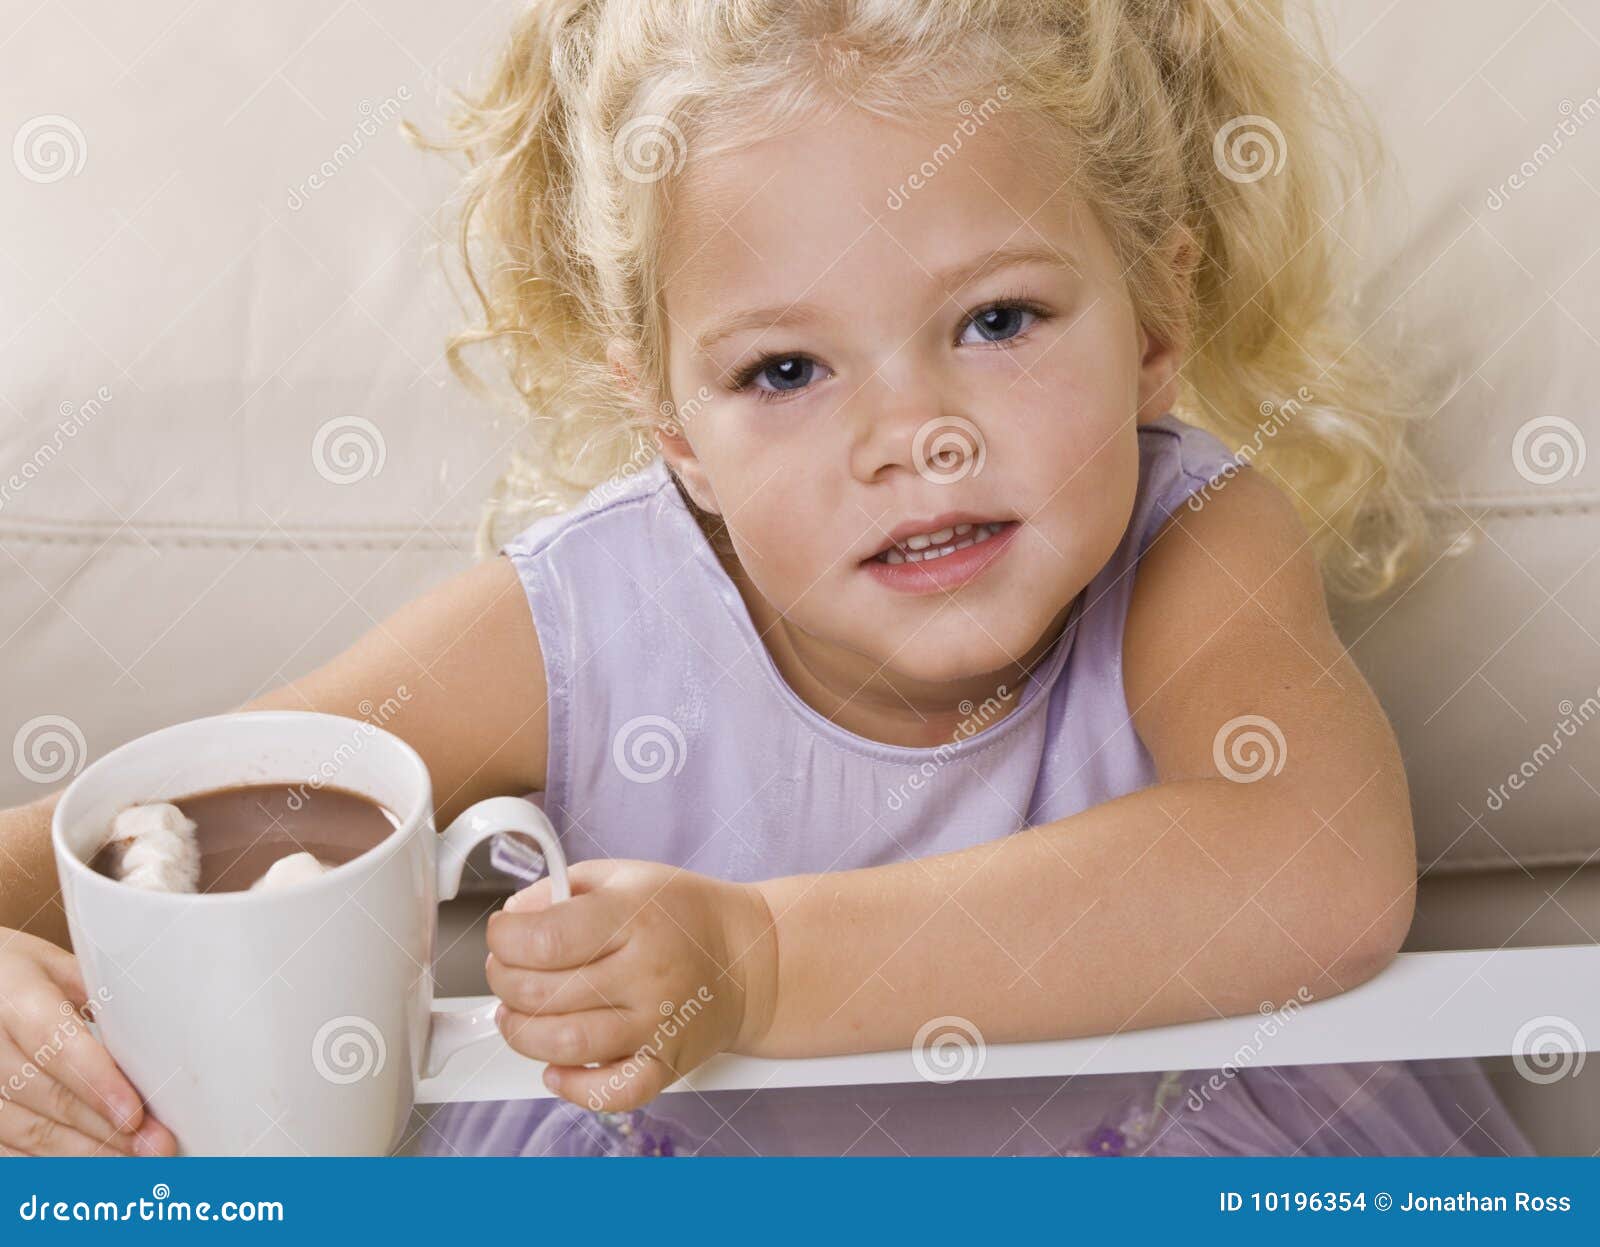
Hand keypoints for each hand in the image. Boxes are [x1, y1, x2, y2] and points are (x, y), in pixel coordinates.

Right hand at [0, 928, 178, 1155]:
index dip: (96, 1082)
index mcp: (11, 990)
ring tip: (134, 1160)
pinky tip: (92, 1168)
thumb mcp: (57, 966)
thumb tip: (163, 1035)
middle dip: (103, 1127)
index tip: (135, 1114)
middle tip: (154, 1145)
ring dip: (83, 1152)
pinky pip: (6, 1147)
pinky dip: (50, 1162)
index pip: (54, 1043)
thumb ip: (101, 996)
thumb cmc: (21, 973)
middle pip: (44, 1095)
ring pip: (24, 1130)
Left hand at [485, 860, 776, 1111]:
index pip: (545, 939)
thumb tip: (514, 915)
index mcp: (634, 917)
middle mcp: (646, 974)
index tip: (503, 934)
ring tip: (519, 1014)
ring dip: (522, 1033)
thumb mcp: (624, 875)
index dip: (505, 939)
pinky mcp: (666, 1064)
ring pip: (565, 1046)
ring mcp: (657, 1025)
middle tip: (507, 969)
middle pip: (543, 993)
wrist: (750, 958)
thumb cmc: (683, 914)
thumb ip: (562, 888)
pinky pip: (612, 1093)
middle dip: (504, 981)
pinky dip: (573, 1088)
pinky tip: (557, 1067)